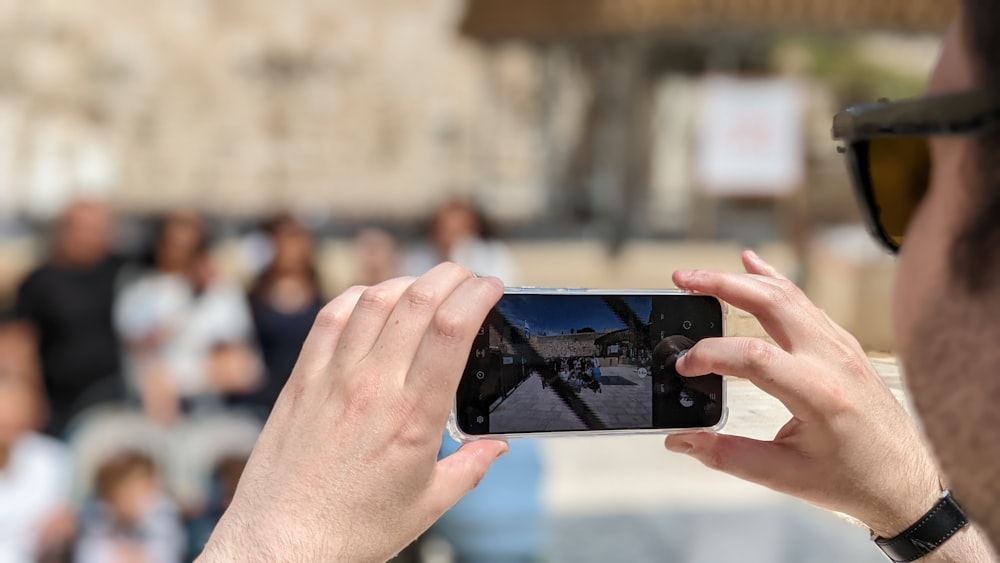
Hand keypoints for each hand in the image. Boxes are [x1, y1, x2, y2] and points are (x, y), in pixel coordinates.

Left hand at [199, 263, 507, 562]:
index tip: (493, 286)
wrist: (282, 544)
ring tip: (429, 286)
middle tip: (469, 278)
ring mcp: (333, 377)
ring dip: (409, 281)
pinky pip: (331, 318)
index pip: (451, 329)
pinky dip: (359, 297)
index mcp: (413, 416)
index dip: (478, 295)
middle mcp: (372, 386)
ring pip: (374, 300)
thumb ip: (470, 468)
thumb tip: (496, 447)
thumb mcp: (428, 504)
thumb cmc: (354, 530)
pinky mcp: (303, 380)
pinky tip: (374, 299)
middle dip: (452, 276)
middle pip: (417, 300)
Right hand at [664, 250, 940, 537]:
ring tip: (703, 274)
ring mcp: (842, 347)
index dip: (709, 355)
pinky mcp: (844, 345)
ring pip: (789, 294)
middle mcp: (832, 359)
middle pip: (771, 301)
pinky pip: (805, 303)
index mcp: (818, 393)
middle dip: (721, 284)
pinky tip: (753, 268)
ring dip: (743, 278)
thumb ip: (726, 456)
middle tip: (682, 279)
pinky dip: (774, 283)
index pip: (752, 355)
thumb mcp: (785, 477)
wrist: (907, 483)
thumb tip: (679, 441)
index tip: (684, 367)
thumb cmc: (853, 480)